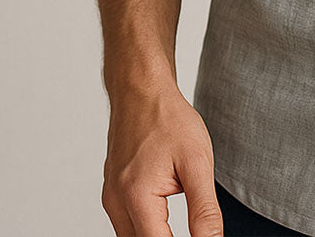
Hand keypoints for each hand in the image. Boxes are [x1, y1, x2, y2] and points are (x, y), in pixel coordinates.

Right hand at [101, 80, 222, 236]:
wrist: (142, 91)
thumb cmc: (169, 119)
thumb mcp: (198, 161)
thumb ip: (204, 208)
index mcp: (136, 196)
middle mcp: (116, 202)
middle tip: (195, 229)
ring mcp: (110, 197)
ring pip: (131, 236)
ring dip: (156, 235)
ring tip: (181, 226)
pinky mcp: (112, 192)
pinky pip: (127, 222)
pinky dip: (147, 226)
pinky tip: (165, 218)